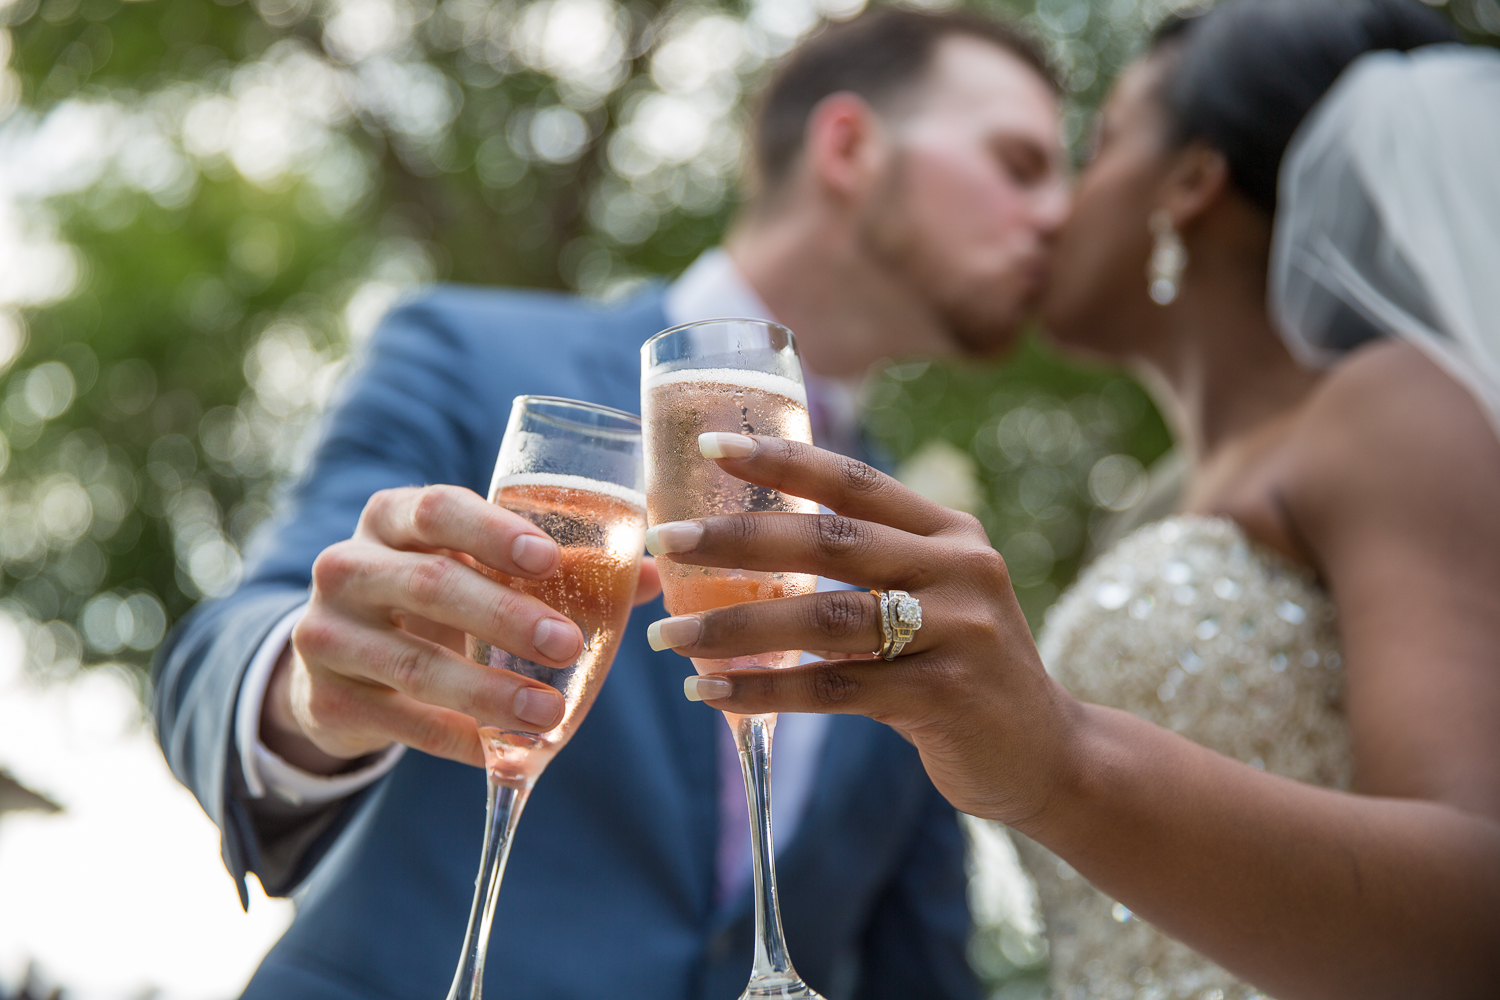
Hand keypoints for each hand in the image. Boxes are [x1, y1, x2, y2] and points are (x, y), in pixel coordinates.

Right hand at [262, 485, 662, 772]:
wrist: (344, 661)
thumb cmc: (436, 599)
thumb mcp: (476, 570)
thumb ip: (561, 567)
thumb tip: (655, 574)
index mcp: (391, 517)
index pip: (434, 509)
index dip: (490, 531)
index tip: (546, 559)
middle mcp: (347, 566)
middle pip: (428, 584)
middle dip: (504, 616)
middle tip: (567, 643)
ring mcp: (326, 633)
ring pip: (412, 663)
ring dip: (487, 691)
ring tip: (547, 711)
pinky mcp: (326, 698)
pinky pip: (400, 721)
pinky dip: (457, 737)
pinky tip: (502, 749)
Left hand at [644, 433, 1081, 826]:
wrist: (1050, 752)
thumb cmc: (965, 666)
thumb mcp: (938, 594)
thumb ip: (876, 562)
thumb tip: (752, 539)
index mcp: (948, 532)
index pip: (853, 481)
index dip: (781, 460)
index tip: (709, 445)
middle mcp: (958, 568)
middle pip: (830, 541)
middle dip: (738, 538)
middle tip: (667, 540)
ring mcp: (957, 631)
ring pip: (823, 618)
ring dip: (735, 626)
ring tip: (669, 637)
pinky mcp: (943, 695)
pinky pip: (833, 688)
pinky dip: (765, 689)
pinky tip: (711, 693)